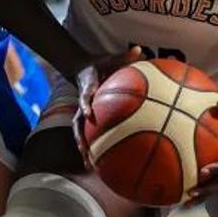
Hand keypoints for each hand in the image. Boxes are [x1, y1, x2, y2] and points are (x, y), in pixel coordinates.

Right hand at [73, 46, 143, 169]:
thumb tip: (140, 50)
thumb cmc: (100, 64)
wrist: (82, 68)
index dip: (85, 105)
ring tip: (89, 166)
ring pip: (81, 134)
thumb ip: (125, 56)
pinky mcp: (88, 119)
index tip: (88, 113)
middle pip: (77, 124)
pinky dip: (94, 148)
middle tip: (85, 150)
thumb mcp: (111, 58)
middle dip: (80, 138)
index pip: (84, 97)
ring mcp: (83, 113)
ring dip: (84, 149)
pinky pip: (91, 134)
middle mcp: (83, 104)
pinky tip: (103, 163)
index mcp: (87, 89)